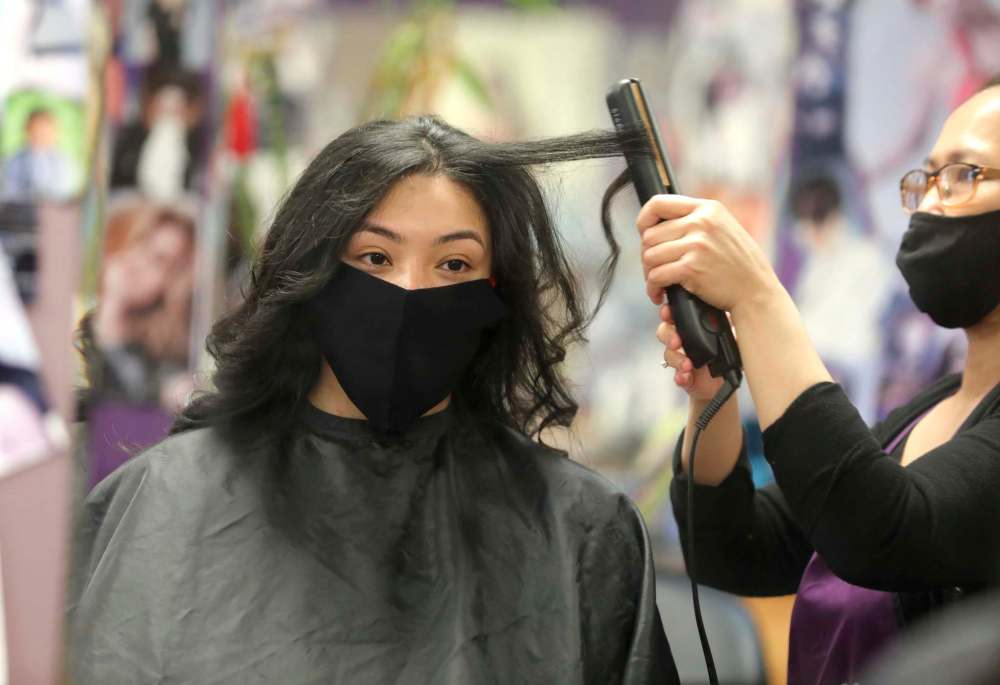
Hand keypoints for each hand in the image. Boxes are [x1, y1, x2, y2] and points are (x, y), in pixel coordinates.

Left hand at [637, 194, 780, 313]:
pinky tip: (660, 294)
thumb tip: (659, 224)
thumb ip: (697, 221)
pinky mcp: (691, 268)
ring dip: (649, 274)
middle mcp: (701, 222)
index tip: (644, 235)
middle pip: (650, 235)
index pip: (659, 203)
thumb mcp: (723, 229)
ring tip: (658, 284)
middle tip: (654, 270)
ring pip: (650, 256)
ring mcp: (696, 244)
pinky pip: (656, 276)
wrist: (756, 290)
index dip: (644, 220)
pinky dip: (653, 288)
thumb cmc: (739, 265)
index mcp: (707, 208)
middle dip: (647, 255)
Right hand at [656, 303, 723, 400]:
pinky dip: (680, 376)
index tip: (668, 313)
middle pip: (665, 331)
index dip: (668, 312)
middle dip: (668, 335)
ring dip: (676, 358)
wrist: (729, 380)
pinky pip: (676, 375)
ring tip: (687, 364)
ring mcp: (682, 357)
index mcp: (694, 325)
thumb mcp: (734, 334)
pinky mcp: (683, 375)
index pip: (676, 313)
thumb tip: (730, 317)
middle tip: (676, 342)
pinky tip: (687, 376)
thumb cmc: (729, 353)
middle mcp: (685, 339)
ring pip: (668, 353)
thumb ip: (729, 324)